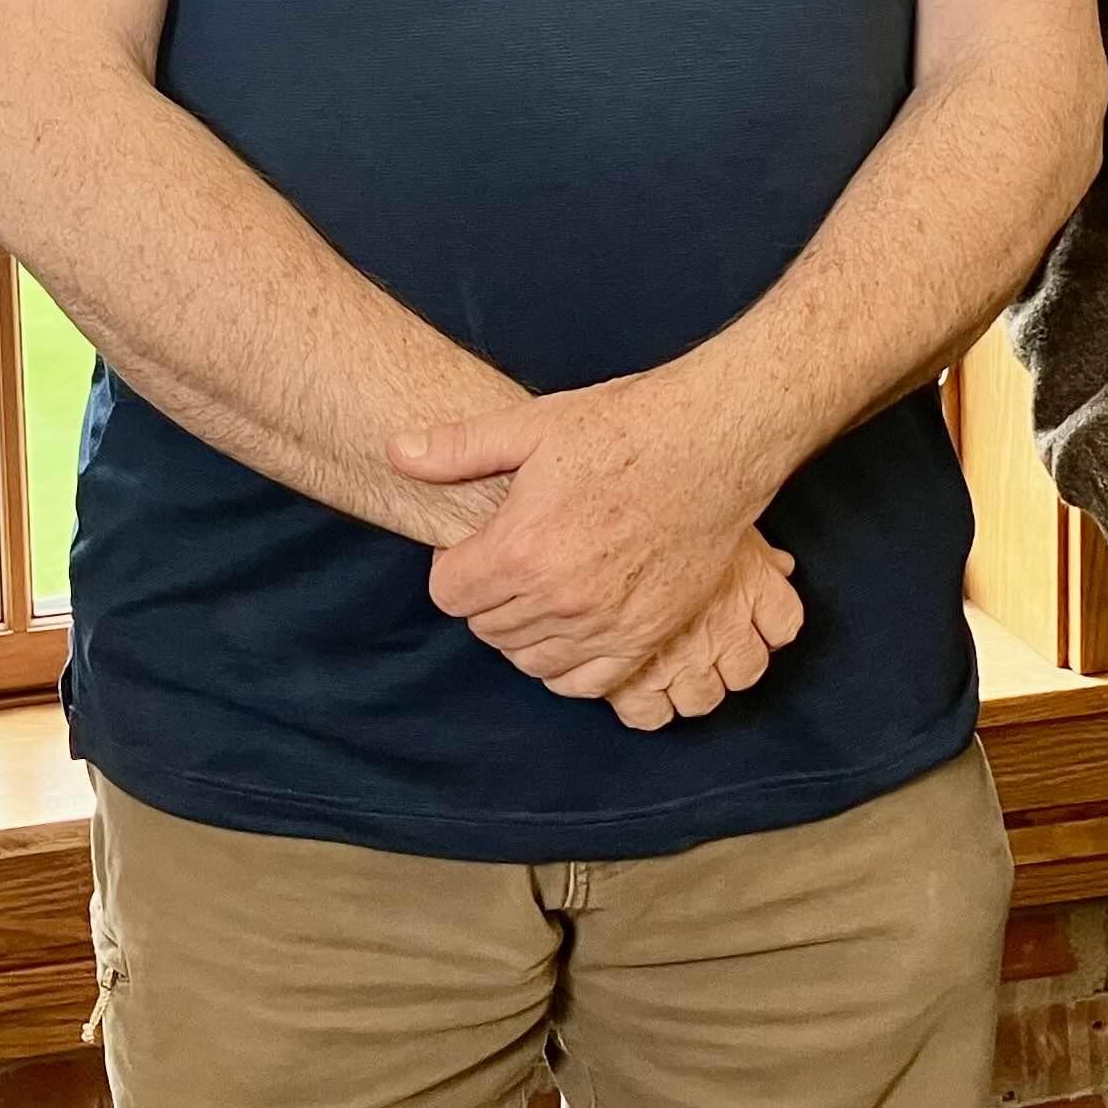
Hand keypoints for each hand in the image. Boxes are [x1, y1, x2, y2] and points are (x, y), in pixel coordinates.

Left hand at [396, 376, 794, 706]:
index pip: (448, 594)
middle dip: (486, 596)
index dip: (453, 567)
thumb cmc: (624, 428)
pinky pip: (583, 682)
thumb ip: (457, 448)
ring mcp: (606, 623)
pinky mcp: (645, 636)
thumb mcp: (532, 426)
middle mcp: (559, 597)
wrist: (712, 443)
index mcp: (521, 548)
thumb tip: (395, 453)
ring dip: (522, 631)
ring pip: (528, 658)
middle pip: (486, 628)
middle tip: (511, 559)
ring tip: (540, 587)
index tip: (475, 545)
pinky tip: (569, 626)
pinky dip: (565, 664)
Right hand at [604, 533, 805, 729]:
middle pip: (746, 671)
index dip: (768, 627)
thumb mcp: (720, 518)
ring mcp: (677, 659)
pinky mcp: (630, 680)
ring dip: (691, 687)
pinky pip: (648, 715)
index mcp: (748, 587)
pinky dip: (645, 708)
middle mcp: (721, 630)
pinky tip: (636, 687)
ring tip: (668, 665)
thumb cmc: (660, 501)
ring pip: (702, 698)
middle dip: (728, 662)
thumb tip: (781, 564)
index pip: (782, 625)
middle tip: (703, 646)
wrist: (602, 515)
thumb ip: (755, 550)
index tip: (750, 623)